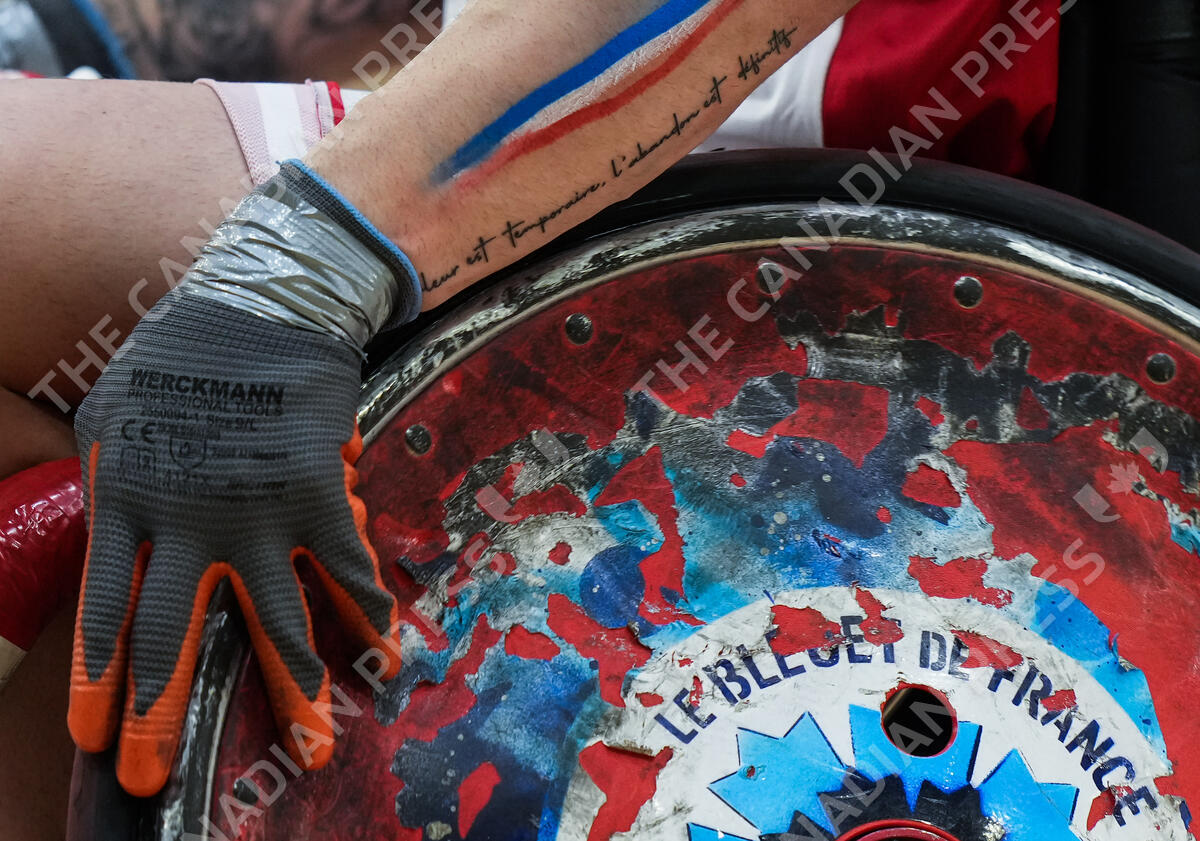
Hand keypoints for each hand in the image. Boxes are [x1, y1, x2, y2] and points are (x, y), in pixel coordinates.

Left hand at [68, 163, 418, 796]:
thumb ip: (106, 480)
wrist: (264, 308)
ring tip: (312, 749)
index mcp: (128, 501)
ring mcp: (258, 515)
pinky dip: (371, 614)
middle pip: (172, 638)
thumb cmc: (178, 355)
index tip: (93, 736)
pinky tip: (389, 655)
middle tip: (151, 780)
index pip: (105, 611)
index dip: (101, 680)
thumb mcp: (109, 414)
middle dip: (159, 716)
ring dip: (294, 692)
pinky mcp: (318, 499)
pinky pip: (347, 570)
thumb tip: (112, 535)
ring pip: (274, 623)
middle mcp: (190, 524)